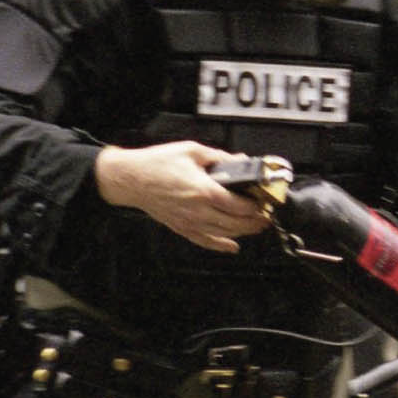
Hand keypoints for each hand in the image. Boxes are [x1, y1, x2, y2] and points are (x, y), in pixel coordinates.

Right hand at [95, 142, 270, 253]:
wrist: (131, 179)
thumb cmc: (158, 163)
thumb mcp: (192, 151)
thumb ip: (219, 157)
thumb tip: (240, 161)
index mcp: (204, 190)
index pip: (239, 204)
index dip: (256, 206)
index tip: (265, 203)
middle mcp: (199, 210)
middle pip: (235, 223)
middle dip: (255, 221)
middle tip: (266, 217)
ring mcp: (190, 222)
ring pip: (224, 233)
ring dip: (243, 232)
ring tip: (257, 227)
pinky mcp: (181, 227)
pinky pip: (205, 241)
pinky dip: (220, 245)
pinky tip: (232, 246)